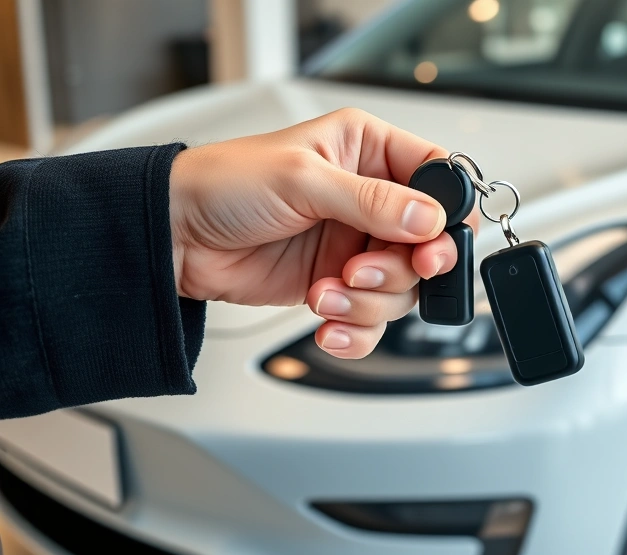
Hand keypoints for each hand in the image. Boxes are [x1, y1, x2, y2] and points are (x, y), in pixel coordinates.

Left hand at [169, 108, 477, 358]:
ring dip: (367, 301)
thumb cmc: (224, 184)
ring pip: (401, 288)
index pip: (436, 175)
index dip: (447, 212)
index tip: (434, 244)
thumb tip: (427, 219)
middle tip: (367, 272)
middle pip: (427, 245)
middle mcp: (368, 198)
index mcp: (367, 150)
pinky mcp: (337, 282)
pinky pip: (370, 316)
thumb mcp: (302, 180)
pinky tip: (327, 321)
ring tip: (326, 292)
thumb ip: (372, 201)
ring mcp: (354, 244)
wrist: (175, 236)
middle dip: (401, 269)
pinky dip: (354, 327)